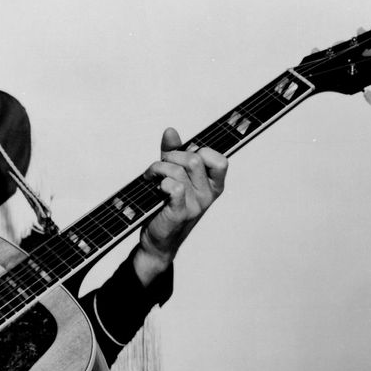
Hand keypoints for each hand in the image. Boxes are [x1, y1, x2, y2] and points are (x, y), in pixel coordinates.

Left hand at [134, 127, 227, 283]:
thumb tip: (170, 131)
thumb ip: (174, 152)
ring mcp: (196, 205)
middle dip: (171, 157)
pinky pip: (174, 187)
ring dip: (158, 169)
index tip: (182, 157)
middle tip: (160, 167)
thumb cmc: (167, 204)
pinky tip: (155, 188)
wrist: (158, 239)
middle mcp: (209, 195)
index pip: (220, 160)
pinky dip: (160, 183)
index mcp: (214, 185)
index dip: (199, 151)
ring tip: (151, 177)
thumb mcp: (173, 174)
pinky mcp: (180, 213)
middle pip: (193, 159)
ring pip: (178, 171)